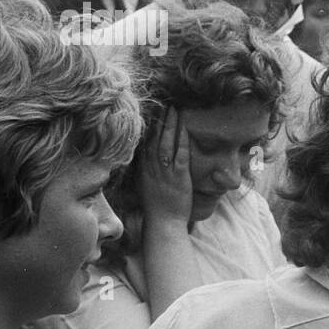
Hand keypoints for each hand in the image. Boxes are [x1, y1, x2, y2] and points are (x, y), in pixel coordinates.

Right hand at [139, 106, 191, 225]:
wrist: (163, 224)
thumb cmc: (157, 208)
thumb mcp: (146, 186)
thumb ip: (147, 171)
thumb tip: (147, 159)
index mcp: (143, 170)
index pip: (144, 143)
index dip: (148, 127)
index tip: (151, 112)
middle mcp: (152, 168)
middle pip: (154, 139)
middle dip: (159, 121)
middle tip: (163, 104)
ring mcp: (165, 172)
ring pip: (166, 144)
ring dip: (170, 125)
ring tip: (174, 109)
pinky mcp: (178, 178)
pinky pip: (180, 156)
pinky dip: (182, 141)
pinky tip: (185, 129)